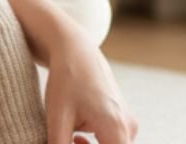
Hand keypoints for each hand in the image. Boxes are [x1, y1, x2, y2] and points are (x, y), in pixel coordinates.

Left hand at [44, 29, 138, 143]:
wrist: (76, 50)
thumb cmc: (64, 81)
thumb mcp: (56, 118)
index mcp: (116, 129)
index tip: (72, 143)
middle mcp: (129, 128)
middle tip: (68, 139)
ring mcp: (129, 124)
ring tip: (67, 137)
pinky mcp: (124, 121)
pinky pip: (111, 143)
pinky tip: (75, 135)